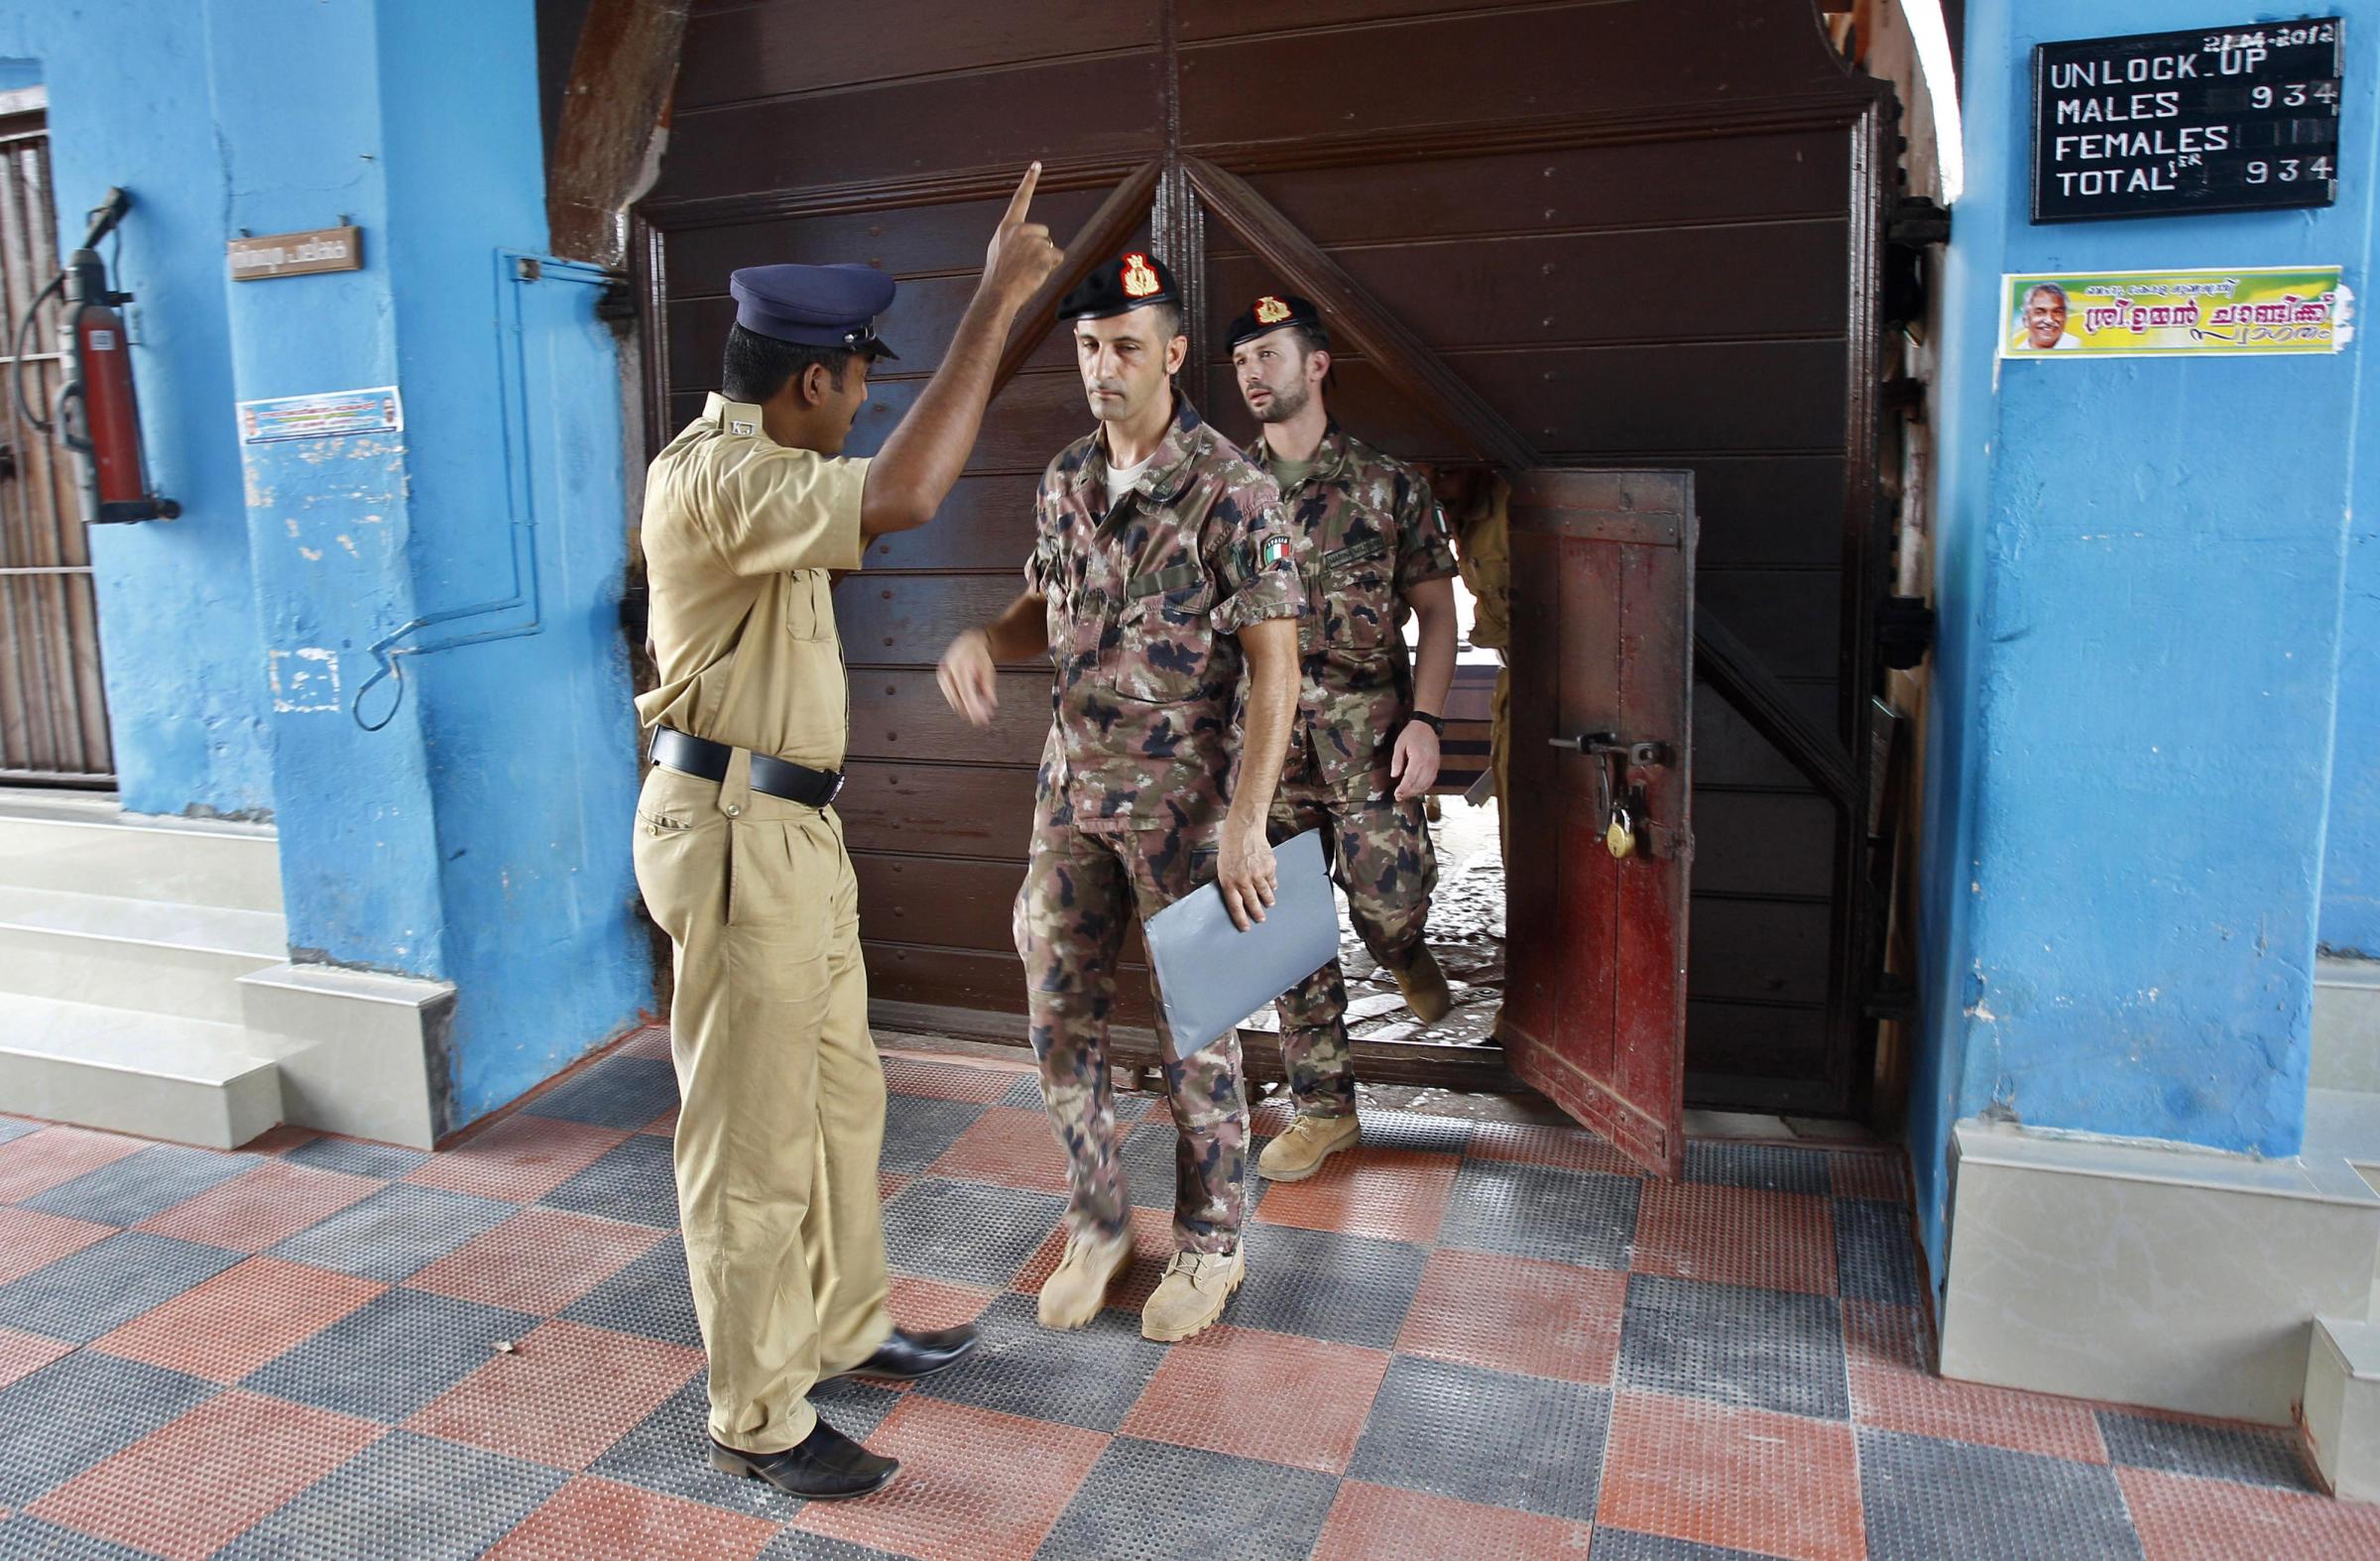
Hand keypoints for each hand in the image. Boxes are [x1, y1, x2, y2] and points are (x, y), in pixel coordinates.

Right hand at [936, 628, 998, 726]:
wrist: (968, 642)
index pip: (966, 694)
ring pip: (954, 699)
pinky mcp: (941, 677)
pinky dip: (962, 701)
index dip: (973, 709)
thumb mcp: (988, 669)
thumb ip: (988, 687)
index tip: (981, 719)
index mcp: (961, 667)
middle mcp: (949, 670)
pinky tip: (972, 703)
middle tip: (984, 718)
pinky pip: (951, 695)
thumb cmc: (979, 654)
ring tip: (981, 710)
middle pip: (959, 699)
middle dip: (972, 711)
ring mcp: (943, 674)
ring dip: (967, 707)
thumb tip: (991, 704)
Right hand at [985, 162, 1063, 308]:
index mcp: (1007, 227)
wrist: (998, 293)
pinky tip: (1036, 274)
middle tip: (1024, 265)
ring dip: (1045, 260)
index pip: (1020, 199)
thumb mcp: (998, 251)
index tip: (1037, 164)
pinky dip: (1052, 267)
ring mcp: (1032, 241)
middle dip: (1040, 247)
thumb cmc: (999, 277)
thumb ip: (1013, 239)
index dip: (1029, 181)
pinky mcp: (1044, 253)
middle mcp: (1020, 229)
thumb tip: (1032, 240)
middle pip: (1044, 233)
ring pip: (1051, 247)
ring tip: (1027, 271)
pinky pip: (1058, 257)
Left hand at [1216, 816, 1276, 931]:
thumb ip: (1230, 882)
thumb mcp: (1223, 867)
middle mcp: (1244, 881)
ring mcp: (1258, 875)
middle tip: (1261, 919)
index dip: (1241, 919)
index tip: (1245, 928)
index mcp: (1229, 882)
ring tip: (1269, 904)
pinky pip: (1272, 881)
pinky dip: (1272, 884)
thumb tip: (1237, 896)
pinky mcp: (1269, 867)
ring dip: (1268, 900)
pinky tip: (1271, 886)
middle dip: (1257, 913)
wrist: (1243, 830)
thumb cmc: (1230, 847)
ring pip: (1265, 894)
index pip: (1235, 907)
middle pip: (1253, 903)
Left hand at [1391, 719, 1440, 800]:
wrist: (1427, 726)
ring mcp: (1434, 765)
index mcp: (1418, 758)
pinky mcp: (1437, 766)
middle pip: (1418, 784)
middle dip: (1408, 792)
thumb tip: (1394, 775)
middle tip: (1399, 797)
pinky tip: (1416, 789)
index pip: (1410, 778)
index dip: (1403, 789)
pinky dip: (1424, 787)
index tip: (1396, 794)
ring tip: (1406, 795)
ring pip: (1425, 784)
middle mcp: (1428, 763)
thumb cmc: (1412, 734)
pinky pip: (1431, 780)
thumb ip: (1397, 761)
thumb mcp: (1399, 745)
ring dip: (1416, 792)